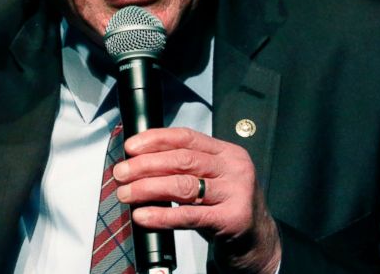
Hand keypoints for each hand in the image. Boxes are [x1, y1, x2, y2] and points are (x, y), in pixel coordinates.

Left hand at [114, 127, 281, 273]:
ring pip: (183, 185)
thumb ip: (184, 168)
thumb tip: (137, 162)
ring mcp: (236, 193)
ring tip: (126, 193)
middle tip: (121, 173)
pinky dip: (161, 215)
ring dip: (147, 188)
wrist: (257, 242)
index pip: (186, 137)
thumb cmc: (225, 207)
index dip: (155, 139)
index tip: (130, 147)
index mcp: (227, 152)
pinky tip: (143, 216)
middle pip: (182, 160)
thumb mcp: (210, 180)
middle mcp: (234, 168)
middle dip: (145, 165)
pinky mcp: (232, 219)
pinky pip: (189, 215)